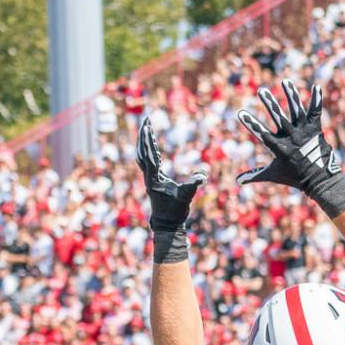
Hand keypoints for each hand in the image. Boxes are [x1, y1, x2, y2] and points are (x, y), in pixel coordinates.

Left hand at [136, 119, 207, 263]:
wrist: (168, 224)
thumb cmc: (176, 211)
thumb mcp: (187, 196)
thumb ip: (195, 183)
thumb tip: (203, 174)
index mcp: (153, 178)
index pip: (149, 155)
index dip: (149, 140)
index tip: (148, 127)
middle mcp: (148, 177)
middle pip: (142, 151)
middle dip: (143, 135)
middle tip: (145, 120)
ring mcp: (149, 178)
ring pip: (142, 156)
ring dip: (144, 142)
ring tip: (146, 128)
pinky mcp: (152, 180)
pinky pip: (147, 161)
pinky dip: (149, 151)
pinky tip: (154, 144)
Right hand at [235, 80, 344, 216]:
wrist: (319, 180)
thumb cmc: (294, 178)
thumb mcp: (273, 175)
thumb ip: (255, 175)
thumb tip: (238, 181)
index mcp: (279, 148)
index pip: (261, 133)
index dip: (251, 123)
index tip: (241, 112)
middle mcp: (291, 137)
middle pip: (278, 117)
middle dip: (270, 103)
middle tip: (262, 90)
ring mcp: (304, 132)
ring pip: (296, 110)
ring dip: (291, 95)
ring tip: (285, 81)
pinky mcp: (315, 129)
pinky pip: (316, 113)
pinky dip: (316, 100)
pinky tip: (316, 86)